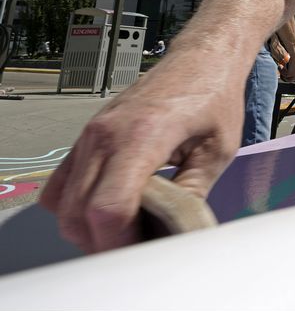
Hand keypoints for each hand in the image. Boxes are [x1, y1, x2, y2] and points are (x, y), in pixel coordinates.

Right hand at [40, 60, 243, 253]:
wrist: (202, 60)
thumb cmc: (213, 98)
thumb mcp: (217, 151)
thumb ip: (191, 195)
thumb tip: (174, 233)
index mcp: (143, 135)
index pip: (108, 206)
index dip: (120, 241)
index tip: (141, 251)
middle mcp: (107, 134)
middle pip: (78, 212)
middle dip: (105, 241)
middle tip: (138, 247)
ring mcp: (91, 133)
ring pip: (63, 203)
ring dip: (87, 227)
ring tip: (125, 232)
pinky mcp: (87, 135)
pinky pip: (61, 184)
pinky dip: (74, 206)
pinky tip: (107, 209)